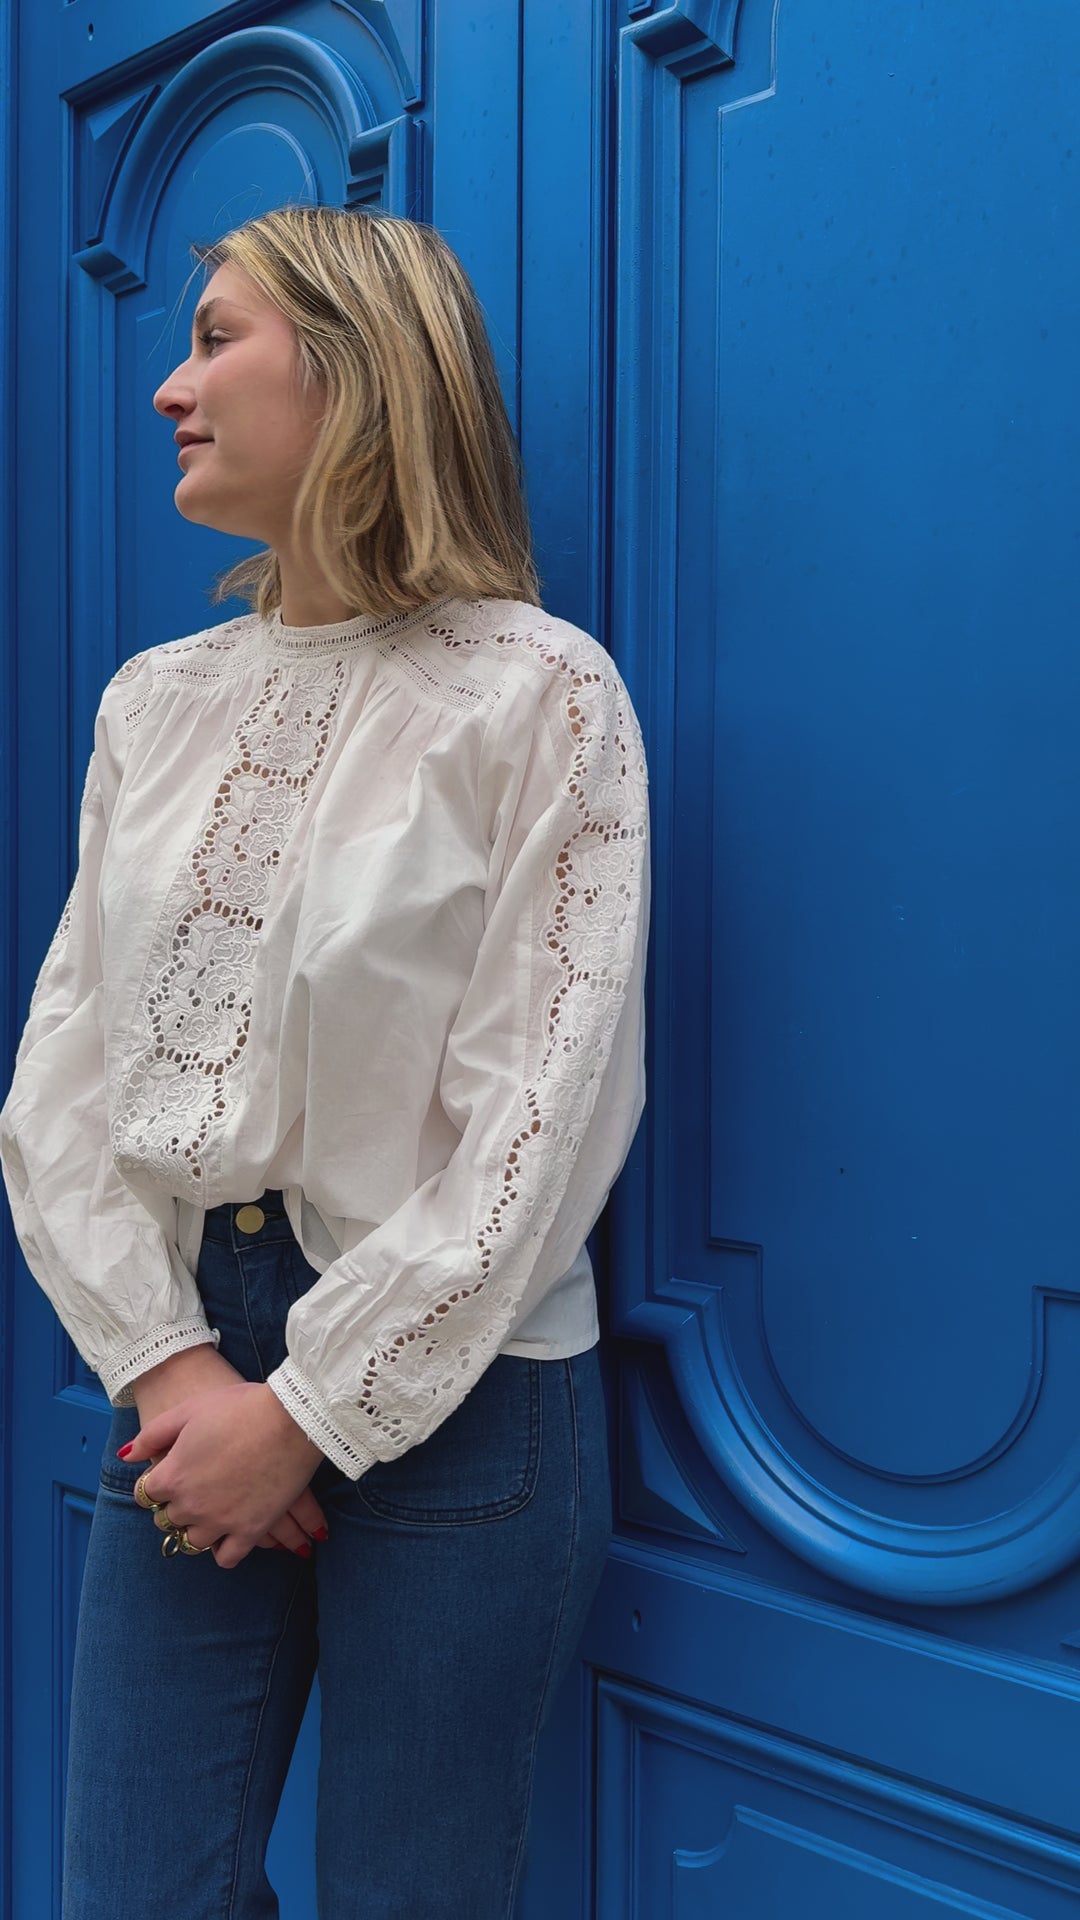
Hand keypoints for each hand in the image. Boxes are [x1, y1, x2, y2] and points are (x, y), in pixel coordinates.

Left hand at [129, 1356, 326, 1563]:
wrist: (289, 1418)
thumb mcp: (189, 1411)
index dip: (156, 1484)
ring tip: (210, 1513)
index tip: (168, 1477)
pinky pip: (227, 1558)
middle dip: (174, 1507)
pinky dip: (224, 1551)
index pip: (146, 1495)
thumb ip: (152, 1435)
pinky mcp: (250, 1531)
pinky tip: (229, 1535)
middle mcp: (190, 1505)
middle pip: (167, 1520)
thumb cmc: (239, 1407)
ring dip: (196, 1529)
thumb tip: (127, 1456)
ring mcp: (220, 1521)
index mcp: (172, 1475)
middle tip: (191, 1491)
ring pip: (193, 1542)